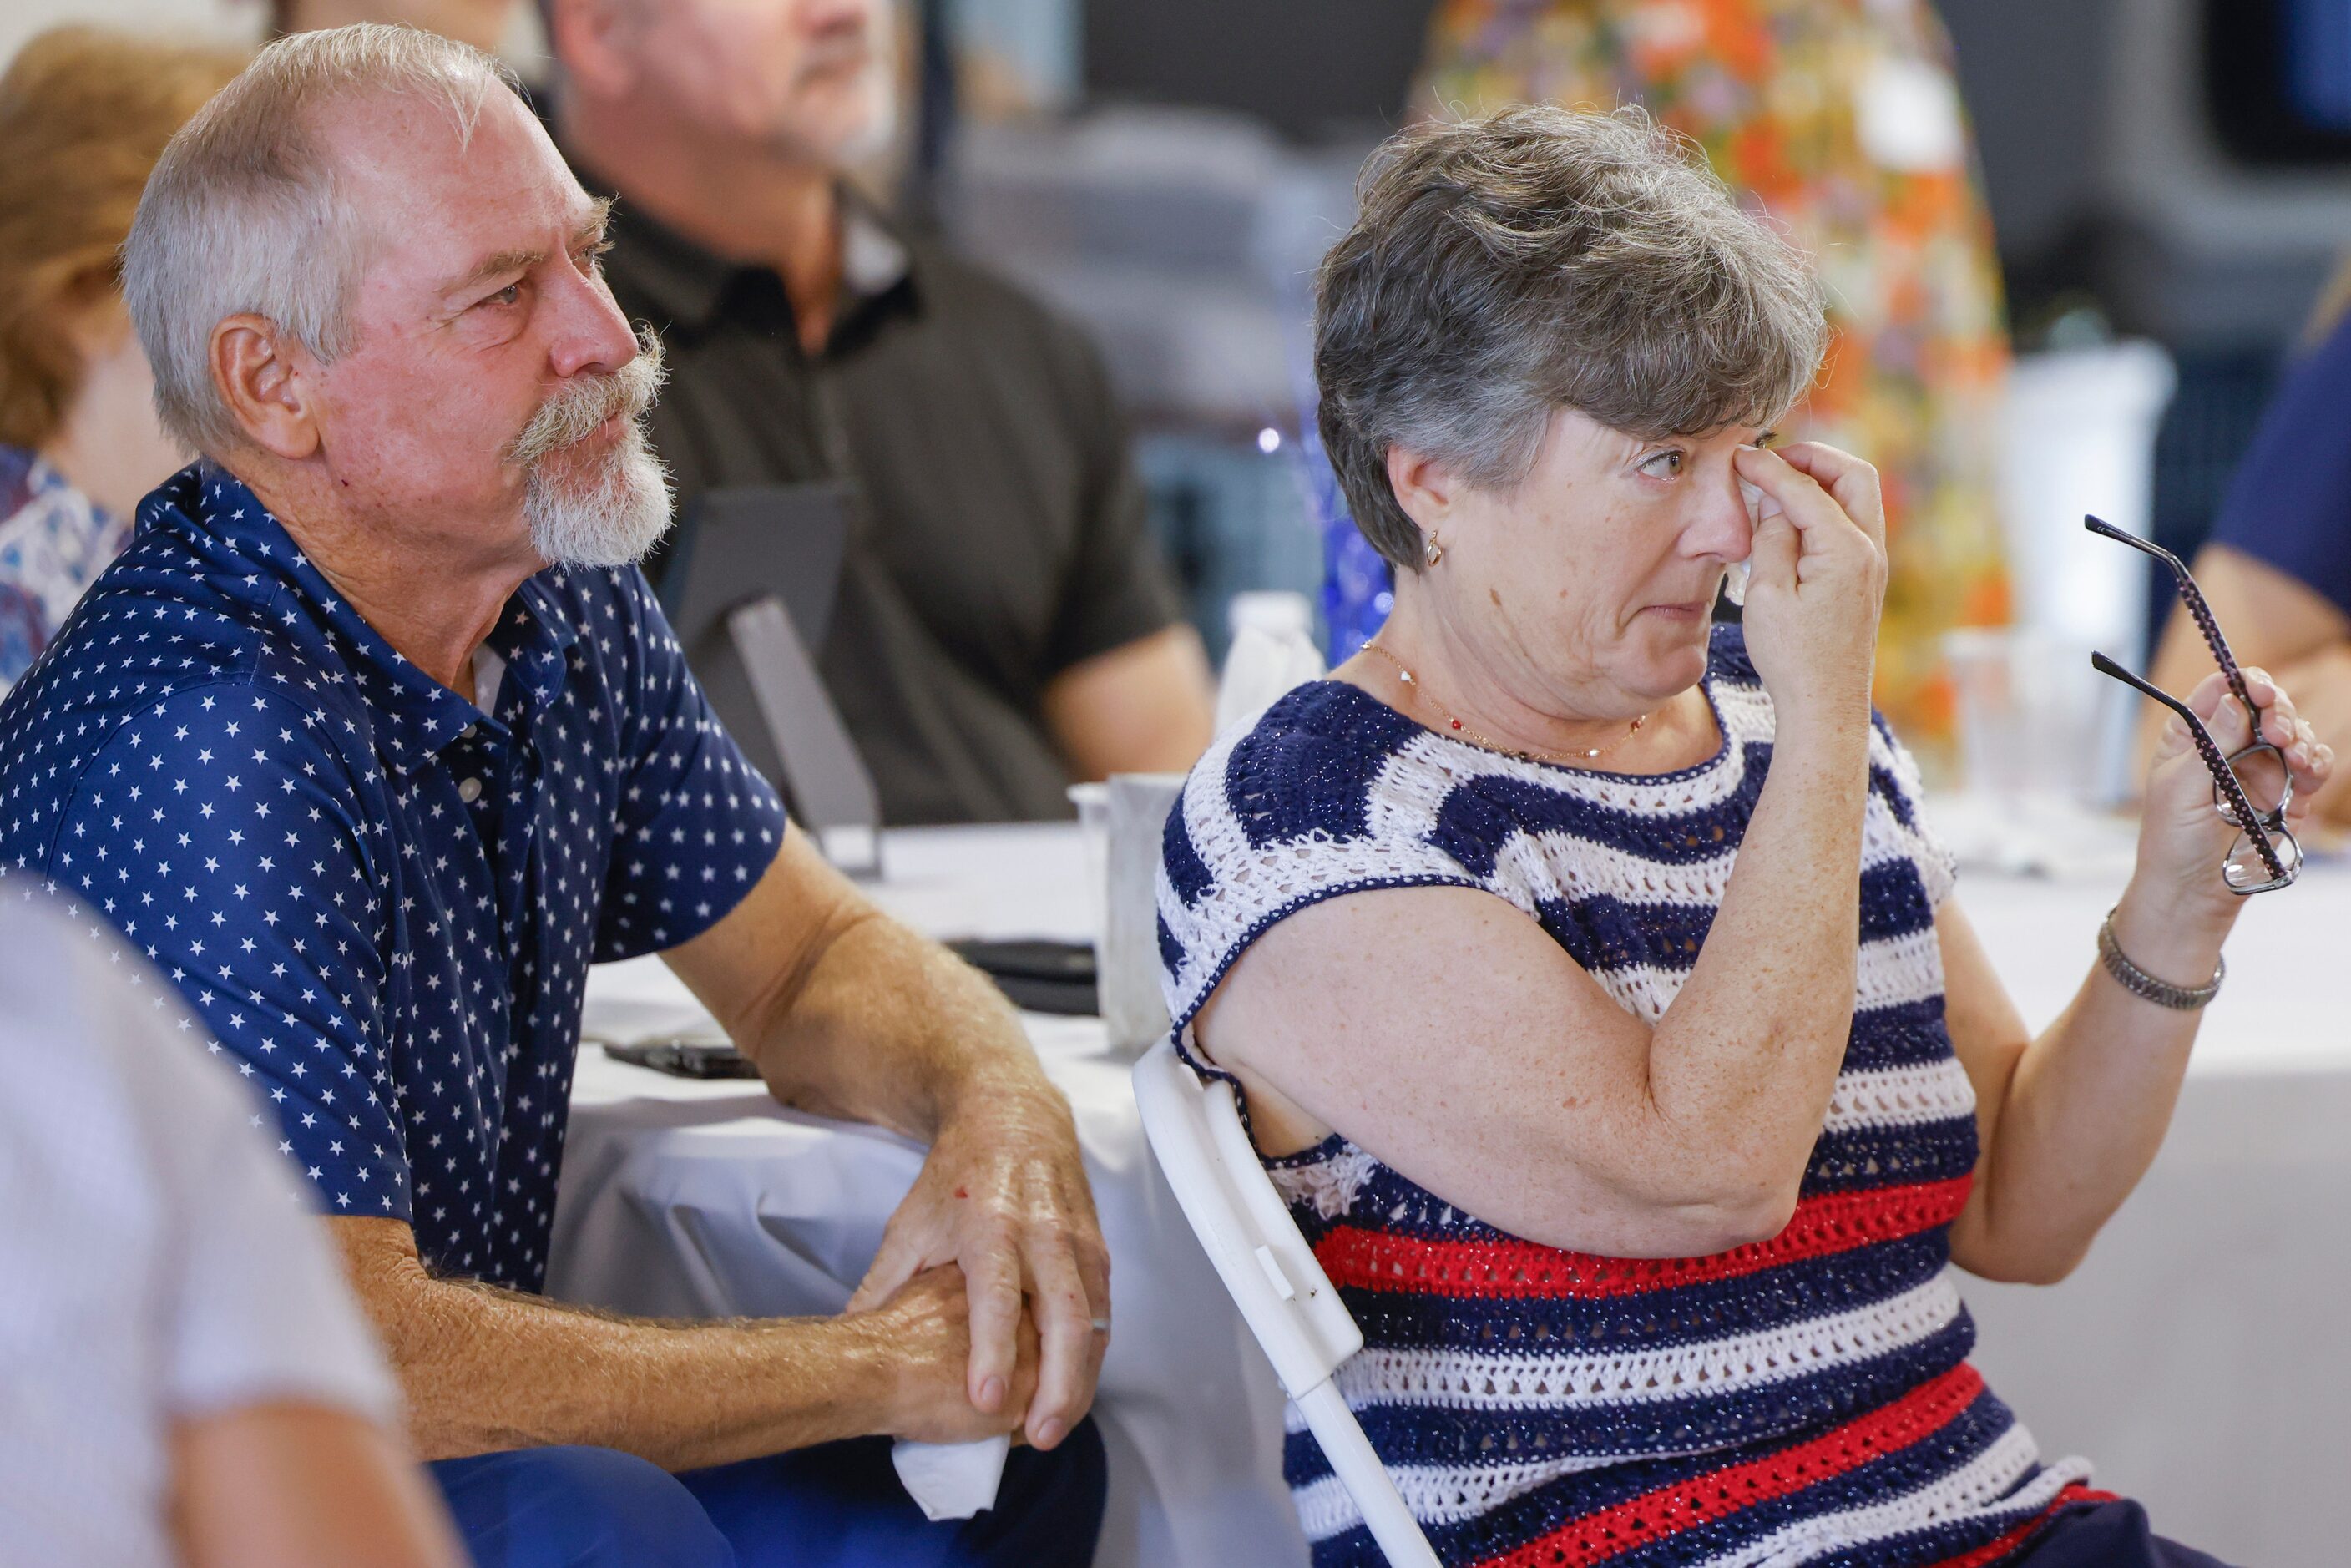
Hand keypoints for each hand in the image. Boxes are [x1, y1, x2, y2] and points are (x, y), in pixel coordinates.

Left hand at [846, 1080, 1108, 1449]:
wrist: (1012, 1117)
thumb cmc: (956, 1176)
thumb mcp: (909, 1225)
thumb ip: (883, 1287)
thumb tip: (848, 1343)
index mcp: (990, 1224)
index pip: (997, 1295)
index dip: (992, 1349)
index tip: (984, 1399)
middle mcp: (1042, 1232)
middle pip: (1063, 1315)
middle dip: (1057, 1382)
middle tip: (1037, 1436)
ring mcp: (1077, 1240)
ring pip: (1093, 1320)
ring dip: (1080, 1379)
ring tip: (1055, 1427)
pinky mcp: (1098, 1248)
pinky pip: (1102, 1311)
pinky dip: (1091, 1355)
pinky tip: (1073, 1390)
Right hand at [1731, 442, 1888, 731]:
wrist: (1825, 706)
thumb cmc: (1792, 658)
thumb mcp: (1767, 596)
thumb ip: (1771, 538)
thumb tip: (1773, 502)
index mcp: (1844, 549)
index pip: (1804, 489)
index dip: (1768, 468)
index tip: (1737, 457)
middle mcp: (1869, 549)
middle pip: (1852, 475)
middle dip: (1812, 459)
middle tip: (1772, 460)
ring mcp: (1873, 563)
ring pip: (1858, 496)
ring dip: (1822, 480)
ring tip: (1779, 485)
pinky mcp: (1866, 577)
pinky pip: (1853, 522)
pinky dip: (1826, 506)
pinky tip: (1792, 519)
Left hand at [2134, 666, 2333, 923]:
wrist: (2195, 892)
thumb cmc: (2172, 841)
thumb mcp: (2181, 788)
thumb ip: (2212, 745)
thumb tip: (2236, 700)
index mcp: (2192, 735)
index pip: (2221, 691)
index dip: (2244, 684)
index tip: (2260, 692)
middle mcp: (2229, 744)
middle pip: (2266, 706)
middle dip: (2279, 712)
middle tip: (2279, 734)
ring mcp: (2261, 767)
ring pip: (2294, 733)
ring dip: (2301, 739)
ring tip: (2294, 759)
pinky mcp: (2286, 793)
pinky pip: (2312, 766)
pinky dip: (2317, 763)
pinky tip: (2308, 772)